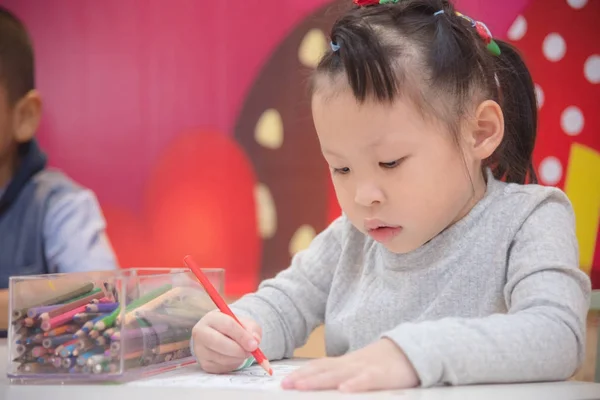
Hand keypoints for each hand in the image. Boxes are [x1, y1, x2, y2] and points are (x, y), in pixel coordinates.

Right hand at [192, 310, 261, 373]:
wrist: (220, 335)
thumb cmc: (234, 328)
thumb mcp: (245, 323)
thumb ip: (252, 329)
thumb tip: (255, 341)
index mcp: (212, 318)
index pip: (227, 325)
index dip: (242, 336)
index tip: (254, 345)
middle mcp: (201, 333)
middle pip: (219, 343)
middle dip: (239, 350)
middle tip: (251, 352)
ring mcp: (200, 350)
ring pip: (221, 358)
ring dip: (237, 358)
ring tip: (243, 352)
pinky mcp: (204, 364)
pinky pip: (221, 368)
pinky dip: (232, 364)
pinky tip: (234, 357)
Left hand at [282, 338, 418, 391]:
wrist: (413, 349)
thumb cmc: (385, 362)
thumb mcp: (361, 368)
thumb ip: (344, 374)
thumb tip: (324, 384)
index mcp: (347, 363)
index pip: (320, 366)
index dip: (302, 373)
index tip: (285, 380)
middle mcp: (352, 364)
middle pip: (324, 370)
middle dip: (303, 378)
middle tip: (285, 385)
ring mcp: (366, 368)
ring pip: (339, 374)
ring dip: (320, 381)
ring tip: (302, 387)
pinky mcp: (383, 375)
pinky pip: (367, 380)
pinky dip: (355, 384)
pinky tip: (343, 390)